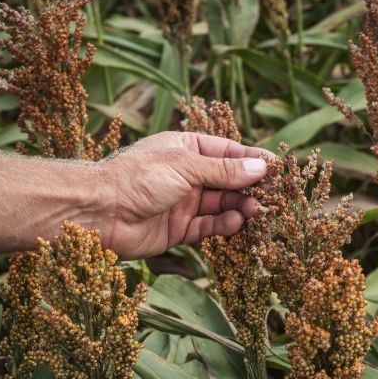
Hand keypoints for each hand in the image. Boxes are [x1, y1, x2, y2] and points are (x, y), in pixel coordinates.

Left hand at [99, 131, 269, 258]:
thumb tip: (260, 166)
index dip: (253, 159)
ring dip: (241, 206)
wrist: (98, 213)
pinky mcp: (178, 229)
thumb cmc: (138, 178)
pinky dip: (224, 225)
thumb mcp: (185, 167)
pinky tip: (237, 222)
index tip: (279, 168)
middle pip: (228, 180)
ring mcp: (183, 202)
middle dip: (250, 187)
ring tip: (258, 211)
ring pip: (221, 204)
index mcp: (186, 150)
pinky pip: (208, 226)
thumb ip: (224, 170)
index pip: (228, 152)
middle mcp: (187, 175)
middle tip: (273, 195)